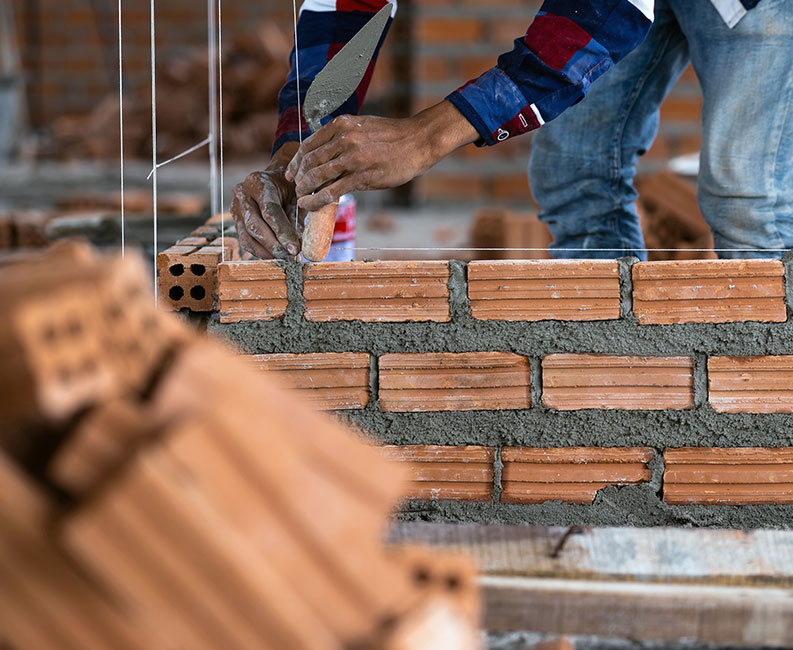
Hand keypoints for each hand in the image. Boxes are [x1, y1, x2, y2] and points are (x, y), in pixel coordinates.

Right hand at [231, 143, 302, 258]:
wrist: (275, 180)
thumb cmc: (289, 187)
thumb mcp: (297, 196)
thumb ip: (297, 218)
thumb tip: (300, 246)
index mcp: (258, 182)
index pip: (270, 211)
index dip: (283, 232)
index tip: (295, 249)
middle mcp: (242, 194)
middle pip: (255, 226)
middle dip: (274, 246)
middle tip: (290, 257)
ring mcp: (235, 208)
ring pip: (247, 238)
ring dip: (267, 253)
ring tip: (285, 259)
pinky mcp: (235, 221)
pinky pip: (246, 242)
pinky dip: (261, 252)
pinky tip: (276, 256)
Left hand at [285, 100, 478, 211]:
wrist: (418, 141)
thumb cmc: (393, 136)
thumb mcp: (363, 127)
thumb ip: (343, 137)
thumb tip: (326, 153)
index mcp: (341, 125)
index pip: (308, 145)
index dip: (296, 161)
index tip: (292, 172)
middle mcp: (343, 139)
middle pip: (309, 161)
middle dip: (298, 178)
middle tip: (296, 188)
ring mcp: (352, 158)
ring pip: (316, 177)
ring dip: (304, 190)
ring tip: (302, 198)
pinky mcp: (362, 176)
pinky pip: (332, 191)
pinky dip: (316, 200)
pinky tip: (310, 205)